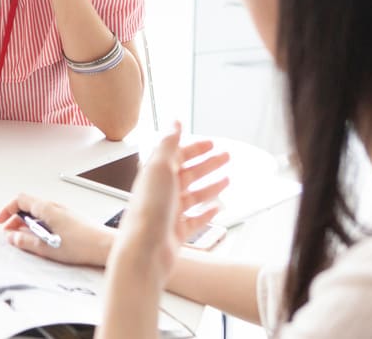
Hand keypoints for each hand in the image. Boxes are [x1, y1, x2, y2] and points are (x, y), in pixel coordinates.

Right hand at [0, 193, 114, 266]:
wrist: (104, 246)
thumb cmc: (81, 244)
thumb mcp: (46, 247)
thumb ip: (26, 241)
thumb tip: (12, 237)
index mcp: (47, 208)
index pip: (20, 200)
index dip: (7, 210)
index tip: (1, 221)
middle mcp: (54, 206)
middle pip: (28, 205)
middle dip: (15, 219)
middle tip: (10, 233)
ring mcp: (63, 211)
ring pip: (38, 212)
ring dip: (27, 223)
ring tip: (25, 238)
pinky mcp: (69, 218)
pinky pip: (48, 217)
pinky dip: (38, 225)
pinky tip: (42, 239)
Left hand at [112, 124, 229, 278]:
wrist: (145, 249)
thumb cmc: (149, 210)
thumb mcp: (159, 168)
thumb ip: (168, 144)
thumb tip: (174, 122)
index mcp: (155, 174)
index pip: (177, 155)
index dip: (194, 148)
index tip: (211, 143)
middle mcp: (161, 192)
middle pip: (188, 173)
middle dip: (207, 164)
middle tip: (226, 157)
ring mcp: (170, 212)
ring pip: (193, 195)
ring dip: (210, 186)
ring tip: (226, 179)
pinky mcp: (177, 231)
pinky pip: (195, 219)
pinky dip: (206, 212)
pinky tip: (216, 208)